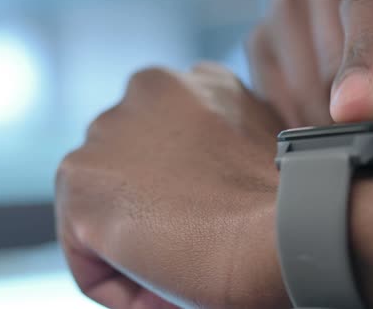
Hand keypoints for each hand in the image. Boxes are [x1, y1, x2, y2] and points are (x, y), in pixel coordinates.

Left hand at [55, 63, 372, 308]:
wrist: (291, 226)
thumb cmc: (290, 203)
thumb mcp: (265, 153)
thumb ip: (227, 146)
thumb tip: (205, 185)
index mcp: (197, 83)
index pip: (169, 146)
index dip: (186, 198)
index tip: (211, 229)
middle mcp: (148, 90)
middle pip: (133, 172)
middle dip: (157, 214)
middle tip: (194, 252)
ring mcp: (110, 130)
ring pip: (108, 210)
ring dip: (137, 249)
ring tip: (181, 274)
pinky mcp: (81, 179)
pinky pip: (86, 252)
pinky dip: (119, 282)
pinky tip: (164, 290)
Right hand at [247, 0, 372, 150]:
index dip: (366, 57)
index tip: (354, 110)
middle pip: (324, 48)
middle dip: (353, 107)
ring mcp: (292, 6)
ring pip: (292, 75)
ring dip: (326, 118)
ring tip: (364, 127)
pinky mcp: (264, 42)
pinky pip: (266, 92)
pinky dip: (298, 120)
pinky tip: (331, 121)